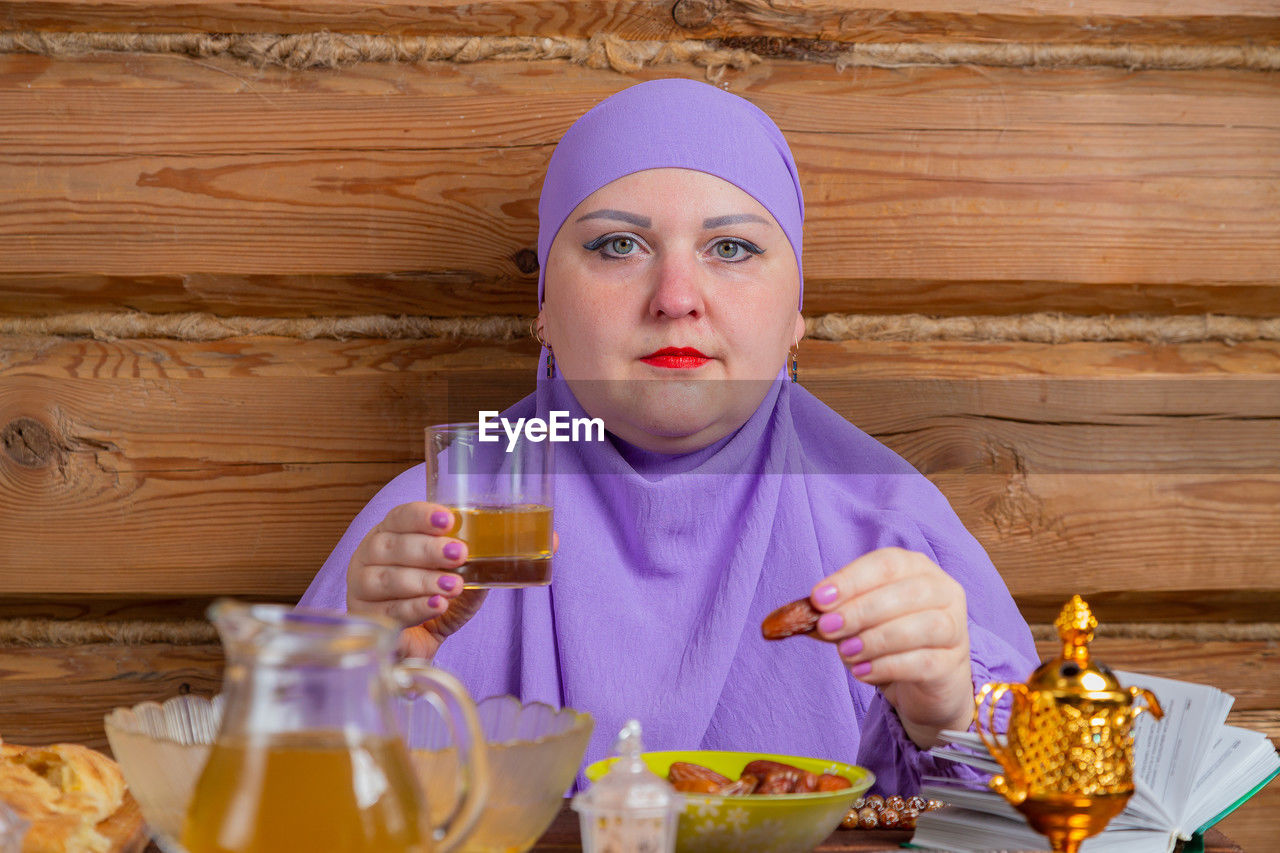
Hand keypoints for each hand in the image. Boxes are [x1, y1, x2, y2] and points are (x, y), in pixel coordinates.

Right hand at [346, 502, 484, 659]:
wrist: (415, 642)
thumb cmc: (432, 599)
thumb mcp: (456, 578)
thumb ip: (471, 566)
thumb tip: (493, 558)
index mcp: (388, 535)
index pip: (400, 517)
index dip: (422, 516)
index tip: (448, 520)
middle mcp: (368, 557)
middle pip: (391, 546)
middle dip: (428, 549)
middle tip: (459, 554)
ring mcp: (360, 588)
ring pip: (390, 579)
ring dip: (425, 580)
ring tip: (454, 585)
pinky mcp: (364, 618)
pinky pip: (390, 611)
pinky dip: (417, 607)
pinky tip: (438, 605)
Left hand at [810, 547, 973, 748]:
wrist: (922, 683)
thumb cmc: (886, 640)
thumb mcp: (854, 622)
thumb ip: (829, 615)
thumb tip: (790, 617)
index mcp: (915, 568)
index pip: (886, 564)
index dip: (851, 580)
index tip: (818, 599)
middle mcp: (942, 590)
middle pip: (906, 593)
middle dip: (860, 610)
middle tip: (826, 628)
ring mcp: (955, 627)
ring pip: (921, 626)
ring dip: (876, 639)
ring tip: (844, 653)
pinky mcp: (954, 664)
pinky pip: (924, 662)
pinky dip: (889, 666)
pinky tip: (863, 673)